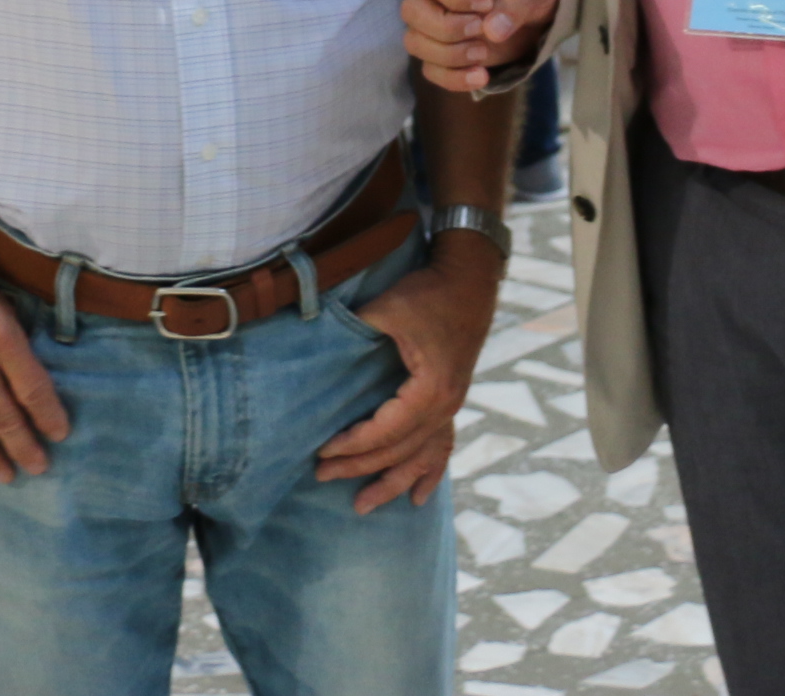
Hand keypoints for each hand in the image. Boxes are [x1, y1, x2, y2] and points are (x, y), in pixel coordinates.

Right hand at [0, 236, 69, 484]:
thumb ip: (15, 340)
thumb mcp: (1, 300)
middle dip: (26, 447)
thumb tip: (33, 374)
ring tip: (7, 475)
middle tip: (41, 468)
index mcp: (2, 338)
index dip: (50, 417)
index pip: (34, 390)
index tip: (62, 434)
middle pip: (7, 418)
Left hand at [314, 237, 499, 511]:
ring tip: (364, 506)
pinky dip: (431, 473)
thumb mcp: (389, 307)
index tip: (321, 450)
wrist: (470, 278)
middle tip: (321, 476)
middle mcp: (445, 406)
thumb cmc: (429, 292)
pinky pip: (442, 446)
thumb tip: (315, 342)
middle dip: (360, 467)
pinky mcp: (451, 399)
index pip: (385, 431)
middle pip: (399, 450)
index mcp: (431, 390)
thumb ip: (355, 329)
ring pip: (421, 457)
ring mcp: (452, 406)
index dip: (352, 444)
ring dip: (392, 483)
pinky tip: (420, 497)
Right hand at [402, 0, 559, 93]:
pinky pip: (430, 68)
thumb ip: (517, 1)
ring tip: (483, 54)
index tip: (487, 4)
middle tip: (480, 30)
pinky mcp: (443, 49)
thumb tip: (492, 32)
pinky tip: (481, 77)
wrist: (538, 7)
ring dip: (448, 55)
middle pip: (412, 9)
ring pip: (415, 41)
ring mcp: (434, 20)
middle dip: (446, 27)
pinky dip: (453, 78)